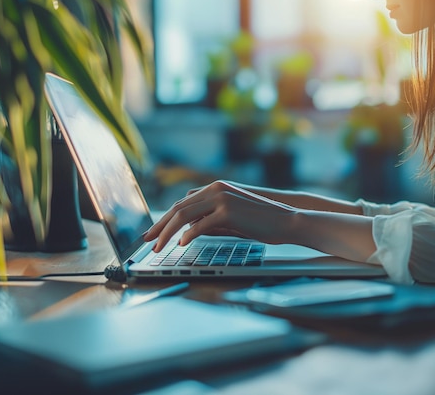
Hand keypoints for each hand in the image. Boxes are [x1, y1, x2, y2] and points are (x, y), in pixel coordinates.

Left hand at [143, 181, 298, 251]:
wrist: (287, 220)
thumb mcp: (232, 219)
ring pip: (184, 215)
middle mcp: (216, 189)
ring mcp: (221, 198)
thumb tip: (188, 230)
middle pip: (178, 208)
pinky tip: (181, 245)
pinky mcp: (228, 211)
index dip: (166, 218)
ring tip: (159, 247)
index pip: (182, 202)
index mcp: (216, 187)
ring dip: (168, 232)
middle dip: (160, 226)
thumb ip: (210, 220)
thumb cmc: (262, 222)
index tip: (155, 232)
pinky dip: (188, 235)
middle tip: (148, 240)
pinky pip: (201, 225)